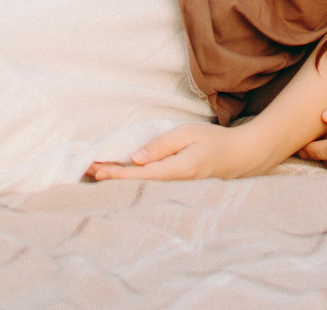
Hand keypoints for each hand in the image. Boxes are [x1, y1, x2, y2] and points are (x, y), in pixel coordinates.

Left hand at [86, 122, 265, 182]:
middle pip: (137, 185)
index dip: (117, 172)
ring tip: (97, 174)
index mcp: (179, 170)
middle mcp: (175, 186)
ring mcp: (176, 191)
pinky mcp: (176, 189)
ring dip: (120, 181)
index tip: (97, 169)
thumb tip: (135, 158)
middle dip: (112, 178)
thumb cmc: (213, 141)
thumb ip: (161, 146)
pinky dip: (133, 182)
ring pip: (142, 188)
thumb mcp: (188, 134)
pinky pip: (150, 188)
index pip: (141, 174)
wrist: (239, 157)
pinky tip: (120, 179)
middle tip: (87, 171)